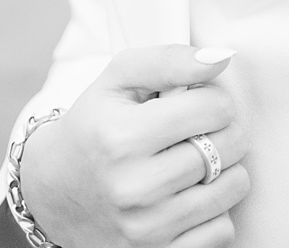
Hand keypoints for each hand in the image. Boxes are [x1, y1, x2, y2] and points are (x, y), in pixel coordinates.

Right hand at [16, 45, 249, 247]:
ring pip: (232, 188)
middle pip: (228, 147)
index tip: (197, 101)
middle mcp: (135, 187)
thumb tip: (222, 59)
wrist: (55, 193)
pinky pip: (222, 230)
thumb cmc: (93, 128)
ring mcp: (148, 227)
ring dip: (226, 168)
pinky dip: (215, 209)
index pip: (212, 108)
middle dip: (223, 129)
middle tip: (200, 128)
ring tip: (197, 159)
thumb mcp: (116, 80)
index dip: (213, 97)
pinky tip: (189, 194)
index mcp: (121, 137)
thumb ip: (168, 61)